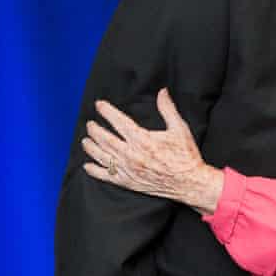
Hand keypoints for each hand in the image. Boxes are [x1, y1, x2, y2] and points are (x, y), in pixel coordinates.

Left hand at [81, 88, 223, 214]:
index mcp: (143, 139)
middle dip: (95, 130)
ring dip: (91, 147)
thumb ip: (168, 109)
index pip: (119, 122)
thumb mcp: (180, 128)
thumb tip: (162, 92)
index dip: (107, 112)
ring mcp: (128, 170)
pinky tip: (87, 165)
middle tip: (90, 124)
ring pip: (102, 157)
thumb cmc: (186, 155)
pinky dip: (94, 170)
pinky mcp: (128, 182)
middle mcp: (132, 155)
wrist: (189, 183)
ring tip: (86, 140)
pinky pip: (106, 176)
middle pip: (106, 139)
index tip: (99, 105)